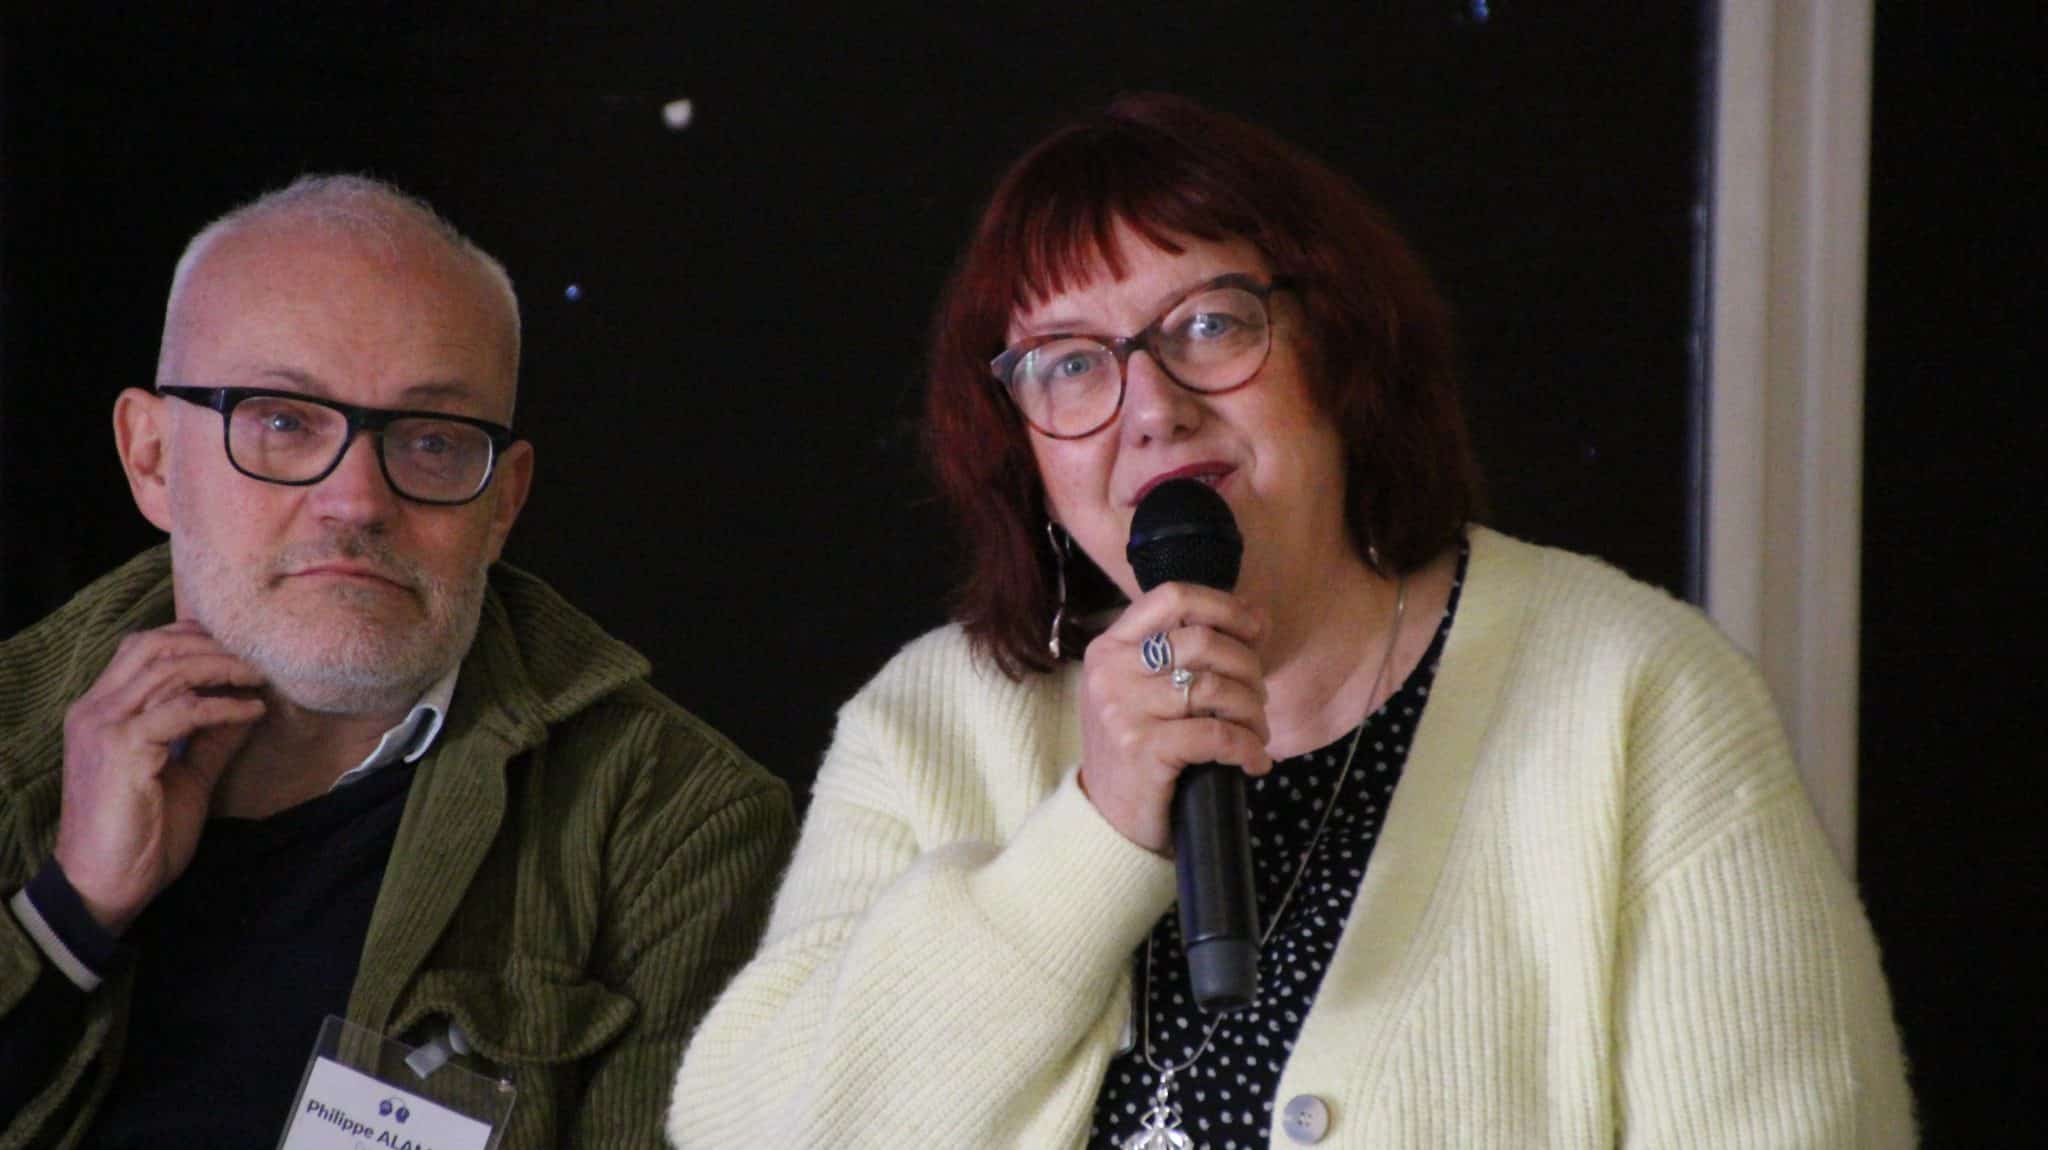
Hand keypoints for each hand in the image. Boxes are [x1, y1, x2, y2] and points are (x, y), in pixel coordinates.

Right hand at [53, 621, 266, 933]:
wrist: (106, 885)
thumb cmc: (142, 835)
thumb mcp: (187, 776)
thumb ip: (210, 739)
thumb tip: (248, 706)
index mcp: (101, 711)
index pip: (144, 648)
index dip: (194, 640)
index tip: (242, 647)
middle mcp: (95, 710)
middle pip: (155, 647)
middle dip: (211, 644)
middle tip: (257, 655)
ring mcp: (104, 727)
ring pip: (168, 670)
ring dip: (222, 668)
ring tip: (261, 676)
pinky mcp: (122, 749)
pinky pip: (182, 710)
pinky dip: (221, 706)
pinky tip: (251, 711)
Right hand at [1077, 583, 1269, 852]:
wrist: (1108, 819)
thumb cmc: (1138, 747)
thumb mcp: (1145, 690)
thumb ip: (1185, 652)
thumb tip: (1258, 615)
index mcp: (1110, 646)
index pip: (1173, 597)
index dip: (1224, 606)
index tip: (1256, 630)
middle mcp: (1111, 671)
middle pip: (1203, 641)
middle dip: (1248, 667)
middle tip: (1259, 697)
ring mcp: (1124, 709)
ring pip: (1216, 688)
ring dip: (1252, 711)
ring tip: (1258, 732)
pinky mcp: (1143, 749)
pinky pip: (1217, 736)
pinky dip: (1248, 748)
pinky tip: (1255, 761)